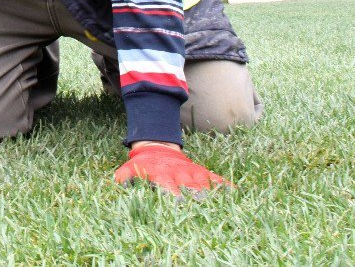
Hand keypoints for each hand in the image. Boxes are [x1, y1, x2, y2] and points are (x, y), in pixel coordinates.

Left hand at [114, 142, 231, 197]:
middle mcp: (180, 174)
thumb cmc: (144, 164)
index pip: (169, 188)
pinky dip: (224, 185)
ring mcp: (192, 173)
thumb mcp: (130, 168)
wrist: (158, 145)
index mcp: (163, 175)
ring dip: (212, 194)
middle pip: (190, 188)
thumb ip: (124, 176)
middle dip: (196, 197)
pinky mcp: (201, 172)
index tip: (179, 204)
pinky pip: (215, 179)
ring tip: (223, 204)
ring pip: (204, 184)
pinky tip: (235, 193)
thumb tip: (118, 183)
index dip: (173, 196)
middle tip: (204, 207)